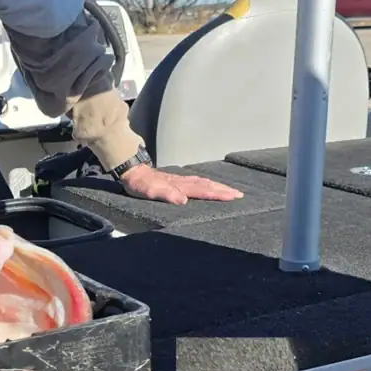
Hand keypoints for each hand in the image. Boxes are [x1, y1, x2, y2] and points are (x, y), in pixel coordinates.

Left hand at [119, 164, 243, 204]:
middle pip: (207, 185)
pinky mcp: (177, 180)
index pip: (203, 190)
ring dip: (218, 186)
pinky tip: (209, 185)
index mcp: (179, 186)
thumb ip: (165, 195)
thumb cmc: (140, 184)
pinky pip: (197, 182)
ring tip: (230, 191)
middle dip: (224, 190)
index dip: (218, 194)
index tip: (233, 196)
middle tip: (239, 195)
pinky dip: (207, 183)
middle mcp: (183, 182)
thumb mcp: (149, 191)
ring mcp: (180, 180)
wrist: (132, 171)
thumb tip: (183, 200)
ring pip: (203, 182)